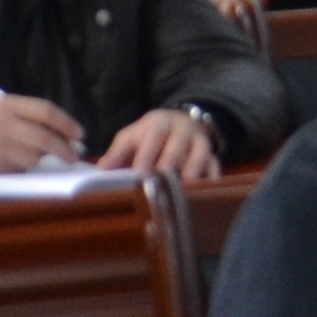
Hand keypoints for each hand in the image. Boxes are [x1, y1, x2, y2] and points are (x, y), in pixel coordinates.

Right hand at [0, 89, 88, 172]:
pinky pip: (19, 171)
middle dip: (64, 149)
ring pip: (34, 158)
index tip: (80, 134)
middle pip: (45, 138)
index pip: (46, 112)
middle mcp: (2, 124)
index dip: (67, 123)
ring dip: (41, 161)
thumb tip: (61, 131)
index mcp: (5, 105)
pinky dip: (23, 170)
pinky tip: (18, 166)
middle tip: (74, 155)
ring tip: (37, 159)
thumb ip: (26, 114)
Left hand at [97, 106, 223, 180]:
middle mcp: (183, 130)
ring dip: (193, 171)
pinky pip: (215, 167)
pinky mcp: (212, 156)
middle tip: (160, 183)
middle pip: (178, 145)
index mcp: (160, 123)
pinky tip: (204, 194)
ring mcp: (200, 143)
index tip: (139, 171)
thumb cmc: (150, 135)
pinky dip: (211, 180)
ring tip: (183, 191)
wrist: (180, 122)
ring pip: (201, 154)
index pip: (154, 135)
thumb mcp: (132, 136)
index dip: (147, 153)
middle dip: (169, 163)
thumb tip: (101, 171)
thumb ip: (117, 153)